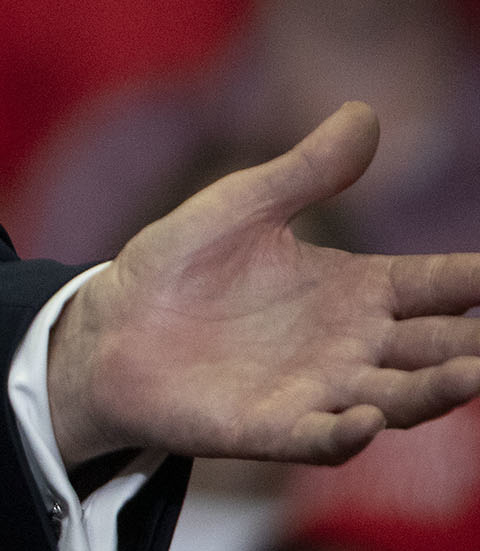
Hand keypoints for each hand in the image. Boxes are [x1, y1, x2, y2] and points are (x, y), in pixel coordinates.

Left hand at [48, 102, 479, 465]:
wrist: (108, 328)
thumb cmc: (180, 267)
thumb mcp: (242, 205)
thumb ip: (306, 171)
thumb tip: (365, 112)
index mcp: (357, 290)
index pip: (440, 286)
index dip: (479, 281)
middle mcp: (353, 346)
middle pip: (438, 347)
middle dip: (478, 346)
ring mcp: (317, 391)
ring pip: (398, 398)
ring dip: (436, 391)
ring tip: (473, 376)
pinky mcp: (269, 427)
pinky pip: (320, 438)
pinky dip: (347, 433)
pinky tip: (365, 418)